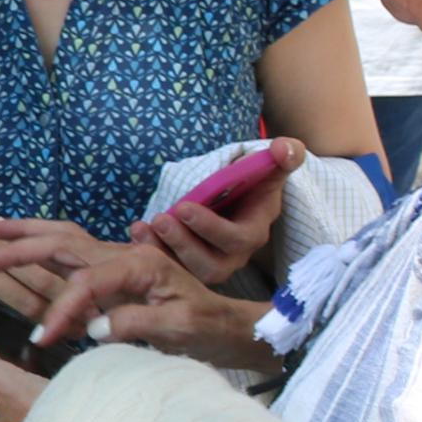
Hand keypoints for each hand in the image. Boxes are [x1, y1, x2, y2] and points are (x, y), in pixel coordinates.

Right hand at [7, 242, 274, 368]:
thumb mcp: (178, 328)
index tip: (42, 338)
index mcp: (137, 264)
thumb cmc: (205, 326)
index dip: (61, 310)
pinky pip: (67, 252)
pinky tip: (21, 246)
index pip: (84, 283)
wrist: (225, 324)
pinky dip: (39, 244)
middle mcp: (121, 253)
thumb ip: (135, 323)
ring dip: (23, 234)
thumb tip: (92, 328)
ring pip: (61, 238)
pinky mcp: (110, 270)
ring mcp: (114, 258)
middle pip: (61, 241)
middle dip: (18, 247)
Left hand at [128, 138, 292, 283]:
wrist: (236, 196)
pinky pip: (169, 270)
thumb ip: (284, 156)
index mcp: (253, 232)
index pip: (236, 240)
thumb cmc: (253, 181)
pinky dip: (151, 254)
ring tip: (143, 229)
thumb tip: (285, 148)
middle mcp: (232, 256)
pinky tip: (136, 234)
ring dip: (163, 253)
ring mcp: (208, 263)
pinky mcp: (187, 266)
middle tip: (161, 219)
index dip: (211, 228)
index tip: (185, 207)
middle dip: (183, 244)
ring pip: (188, 273)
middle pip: (211, 265)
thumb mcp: (271, 166)